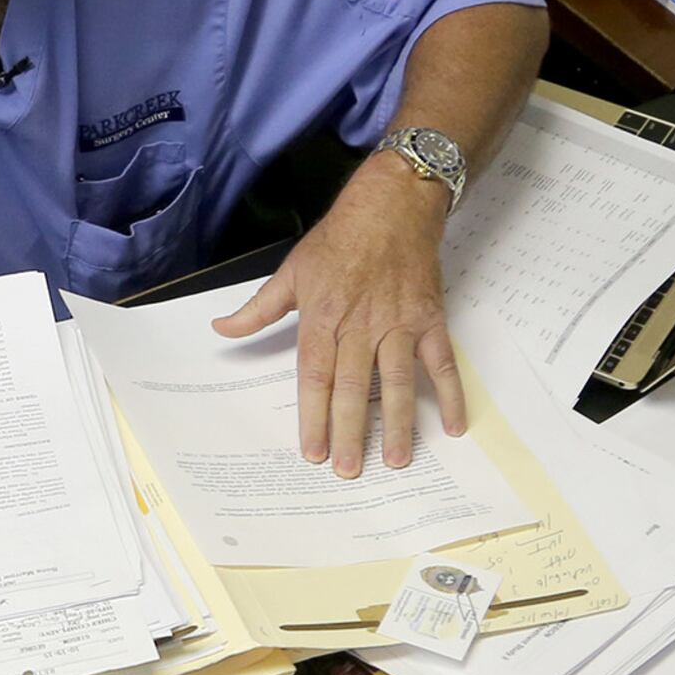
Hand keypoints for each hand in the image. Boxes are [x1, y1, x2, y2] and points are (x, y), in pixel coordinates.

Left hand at [210, 162, 461, 476]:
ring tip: (397, 460)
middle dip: (350, 432)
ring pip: (397, 382)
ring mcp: (399, 324)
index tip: (312, 451)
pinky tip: (452, 426)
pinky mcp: (429, 319)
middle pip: (353, 387)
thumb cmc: (339, 239)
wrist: (392, 205)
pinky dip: (450, 394)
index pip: (315, 376)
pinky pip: (442, 363)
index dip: (313, 416)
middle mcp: (361, 325)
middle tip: (350, 470)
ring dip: (398, 424)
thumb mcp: (292, 272)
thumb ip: (258, 310)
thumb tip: (222, 329)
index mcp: (323, 317)